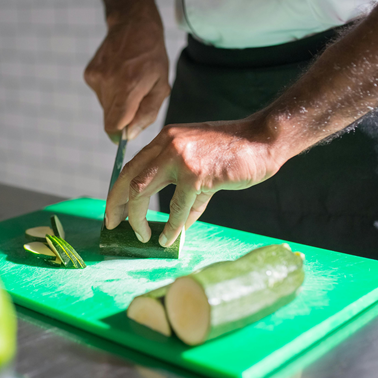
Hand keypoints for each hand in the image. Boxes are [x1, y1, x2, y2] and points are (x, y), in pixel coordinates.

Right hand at [84, 0, 169, 142]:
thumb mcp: (161, 86)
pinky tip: (118, 75)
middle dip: (122, 116)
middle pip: (109, 118)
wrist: (133, 27)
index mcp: (129, 87)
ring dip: (116, 102)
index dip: (120, 133)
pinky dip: (109, 91)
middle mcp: (109, 82)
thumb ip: (147, 114)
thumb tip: (129, 135)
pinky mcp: (89, 74)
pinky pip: (99, 94)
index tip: (126, 132)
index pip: (114, 125)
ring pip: (104, 107)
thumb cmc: (152, 58)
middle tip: (134, 98)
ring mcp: (96, 77)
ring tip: (127, 82)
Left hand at [104, 118, 291, 246]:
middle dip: (117, 206)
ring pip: (142, 192)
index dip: (117, 192)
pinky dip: (171, 227)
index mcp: (165, 140)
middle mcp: (166, 145)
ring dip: (138, 219)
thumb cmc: (234, 154)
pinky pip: (176, 208)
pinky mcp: (196, 174)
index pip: (130, 167)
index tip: (113, 212)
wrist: (263, 140)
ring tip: (143, 236)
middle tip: (113, 226)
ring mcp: (180, 158)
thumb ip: (184, 189)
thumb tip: (175, 224)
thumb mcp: (199, 164)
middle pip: (128, 179)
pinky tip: (168, 237)